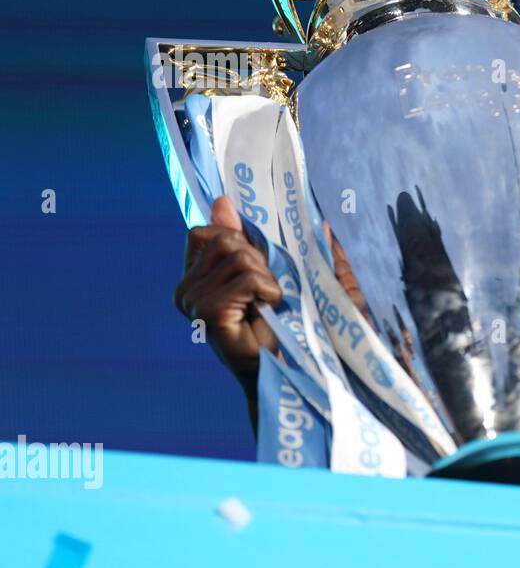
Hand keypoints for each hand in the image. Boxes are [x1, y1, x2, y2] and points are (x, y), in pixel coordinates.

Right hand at [173, 195, 281, 395]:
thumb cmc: (280, 321)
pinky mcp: (209, 315)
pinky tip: (268, 311)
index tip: (256, 267)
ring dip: (268, 278)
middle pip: (227, 240)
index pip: (206, 232)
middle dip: (259, 260)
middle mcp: (185, 290)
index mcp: (193, 278)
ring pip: (240, 257)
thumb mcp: (263, 270)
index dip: (238, 240)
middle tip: (265, 291)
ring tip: (267, 304)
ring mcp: (193, 304)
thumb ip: (241, 237)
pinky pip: (247, 279)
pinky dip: (269, 290)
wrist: (285, 367)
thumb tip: (221, 200)